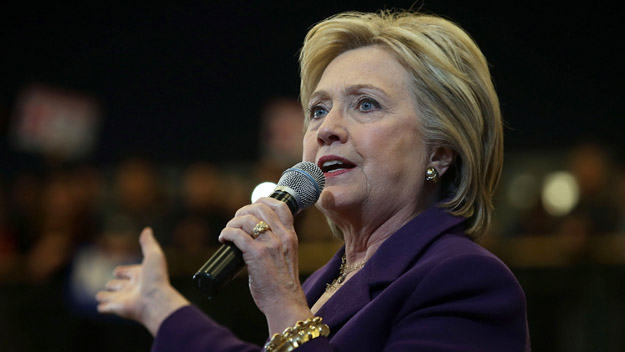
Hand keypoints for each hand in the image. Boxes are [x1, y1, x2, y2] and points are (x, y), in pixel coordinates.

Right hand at [95, 228, 188, 335]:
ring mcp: (125, 299)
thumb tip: (147, 229)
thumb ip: (148, 243)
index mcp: (142, 275)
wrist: (154, 300)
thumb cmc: (156, 277)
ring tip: (98, 296)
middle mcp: (133, 288)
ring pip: (113, 297)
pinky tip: (100, 307)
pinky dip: (103, 307)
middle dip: (115, 284)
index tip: (118, 271)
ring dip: (106, 296)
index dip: (125, 271)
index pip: (130, 272)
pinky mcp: (117, 308)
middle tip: (109, 284)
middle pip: (122, 286)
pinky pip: (107, 308)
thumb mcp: (153, 255)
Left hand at [219, 197, 312, 334]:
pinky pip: (237, 235)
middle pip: (260, 208)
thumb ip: (277, 243)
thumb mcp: (287, 257)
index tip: (251, 208)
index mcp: (290, 236)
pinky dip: (227, 233)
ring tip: (227, 232)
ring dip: (232, 223)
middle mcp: (282, 236)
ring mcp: (270, 244)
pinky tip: (223, 239)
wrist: (284, 302)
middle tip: (235, 222)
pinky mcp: (257, 254)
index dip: (263, 201)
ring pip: (247, 219)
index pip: (281, 206)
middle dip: (243, 211)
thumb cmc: (282, 284)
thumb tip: (253, 235)